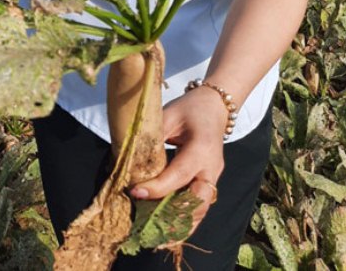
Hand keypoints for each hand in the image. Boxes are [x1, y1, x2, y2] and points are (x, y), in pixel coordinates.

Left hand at [131, 88, 226, 231]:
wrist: (215, 107)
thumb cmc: (190, 108)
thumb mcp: (169, 115)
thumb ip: (153, 137)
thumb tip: (130, 159)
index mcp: (202, 149)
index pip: (179, 174)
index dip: (158, 187)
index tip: (136, 192)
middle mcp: (211, 168)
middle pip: (197, 201)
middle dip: (174, 218)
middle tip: (149, 229)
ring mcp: (213, 177)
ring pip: (200, 210)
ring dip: (180, 225)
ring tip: (158, 238)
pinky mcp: (210, 182)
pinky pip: (199, 206)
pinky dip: (186, 220)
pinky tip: (169, 230)